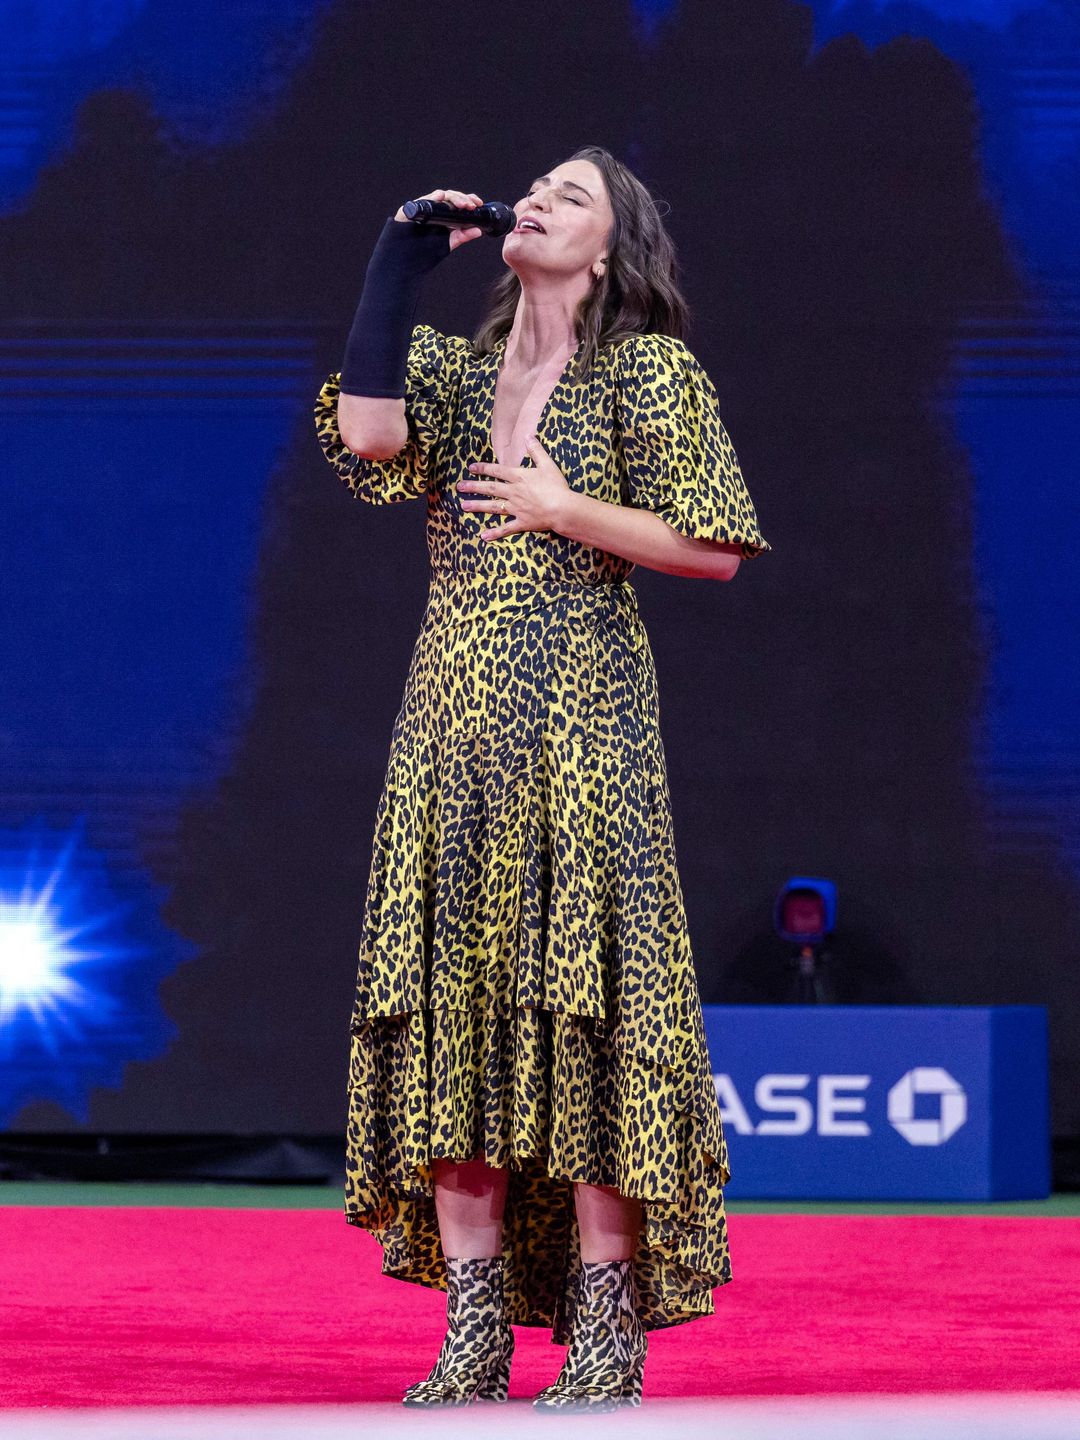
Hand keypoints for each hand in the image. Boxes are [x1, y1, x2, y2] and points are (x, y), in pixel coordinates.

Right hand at [394, 188, 484, 250]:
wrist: (403, 260)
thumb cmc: (422, 250)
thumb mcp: (447, 243)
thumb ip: (462, 236)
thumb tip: (478, 230)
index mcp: (442, 213)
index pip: (456, 201)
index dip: (467, 199)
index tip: (478, 203)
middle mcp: (433, 208)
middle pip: (449, 197)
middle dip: (462, 199)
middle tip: (471, 206)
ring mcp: (422, 207)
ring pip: (439, 196)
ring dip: (452, 198)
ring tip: (461, 204)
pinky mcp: (410, 209)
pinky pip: (422, 201)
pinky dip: (432, 198)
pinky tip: (440, 197)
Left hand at [456, 435, 572, 538]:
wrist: (562, 508)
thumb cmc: (557, 486)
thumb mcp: (547, 464)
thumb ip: (536, 450)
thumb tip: (528, 435)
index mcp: (519, 477)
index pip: (497, 471)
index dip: (483, 468)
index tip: (471, 468)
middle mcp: (513, 492)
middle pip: (490, 488)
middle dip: (473, 487)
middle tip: (459, 487)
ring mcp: (516, 508)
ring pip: (493, 507)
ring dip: (477, 506)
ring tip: (463, 506)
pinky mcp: (522, 522)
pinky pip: (506, 528)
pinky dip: (495, 533)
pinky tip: (483, 536)